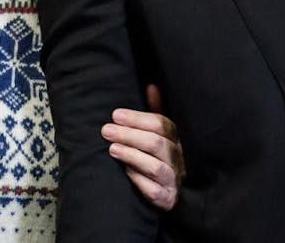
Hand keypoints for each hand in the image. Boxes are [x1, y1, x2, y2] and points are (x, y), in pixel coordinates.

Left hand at [101, 84, 185, 210]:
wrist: (170, 192)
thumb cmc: (160, 157)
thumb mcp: (160, 133)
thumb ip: (155, 111)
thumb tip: (151, 86)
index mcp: (176, 138)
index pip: (161, 124)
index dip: (137, 118)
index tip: (115, 115)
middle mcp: (178, 157)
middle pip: (156, 143)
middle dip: (129, 135)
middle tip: (106, 130)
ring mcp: (174, 179)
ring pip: (156, 167)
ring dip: (132, 156)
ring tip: (112, 149)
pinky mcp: (167, 199)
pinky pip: (155, 191)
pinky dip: (139, 181)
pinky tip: (125, 172)